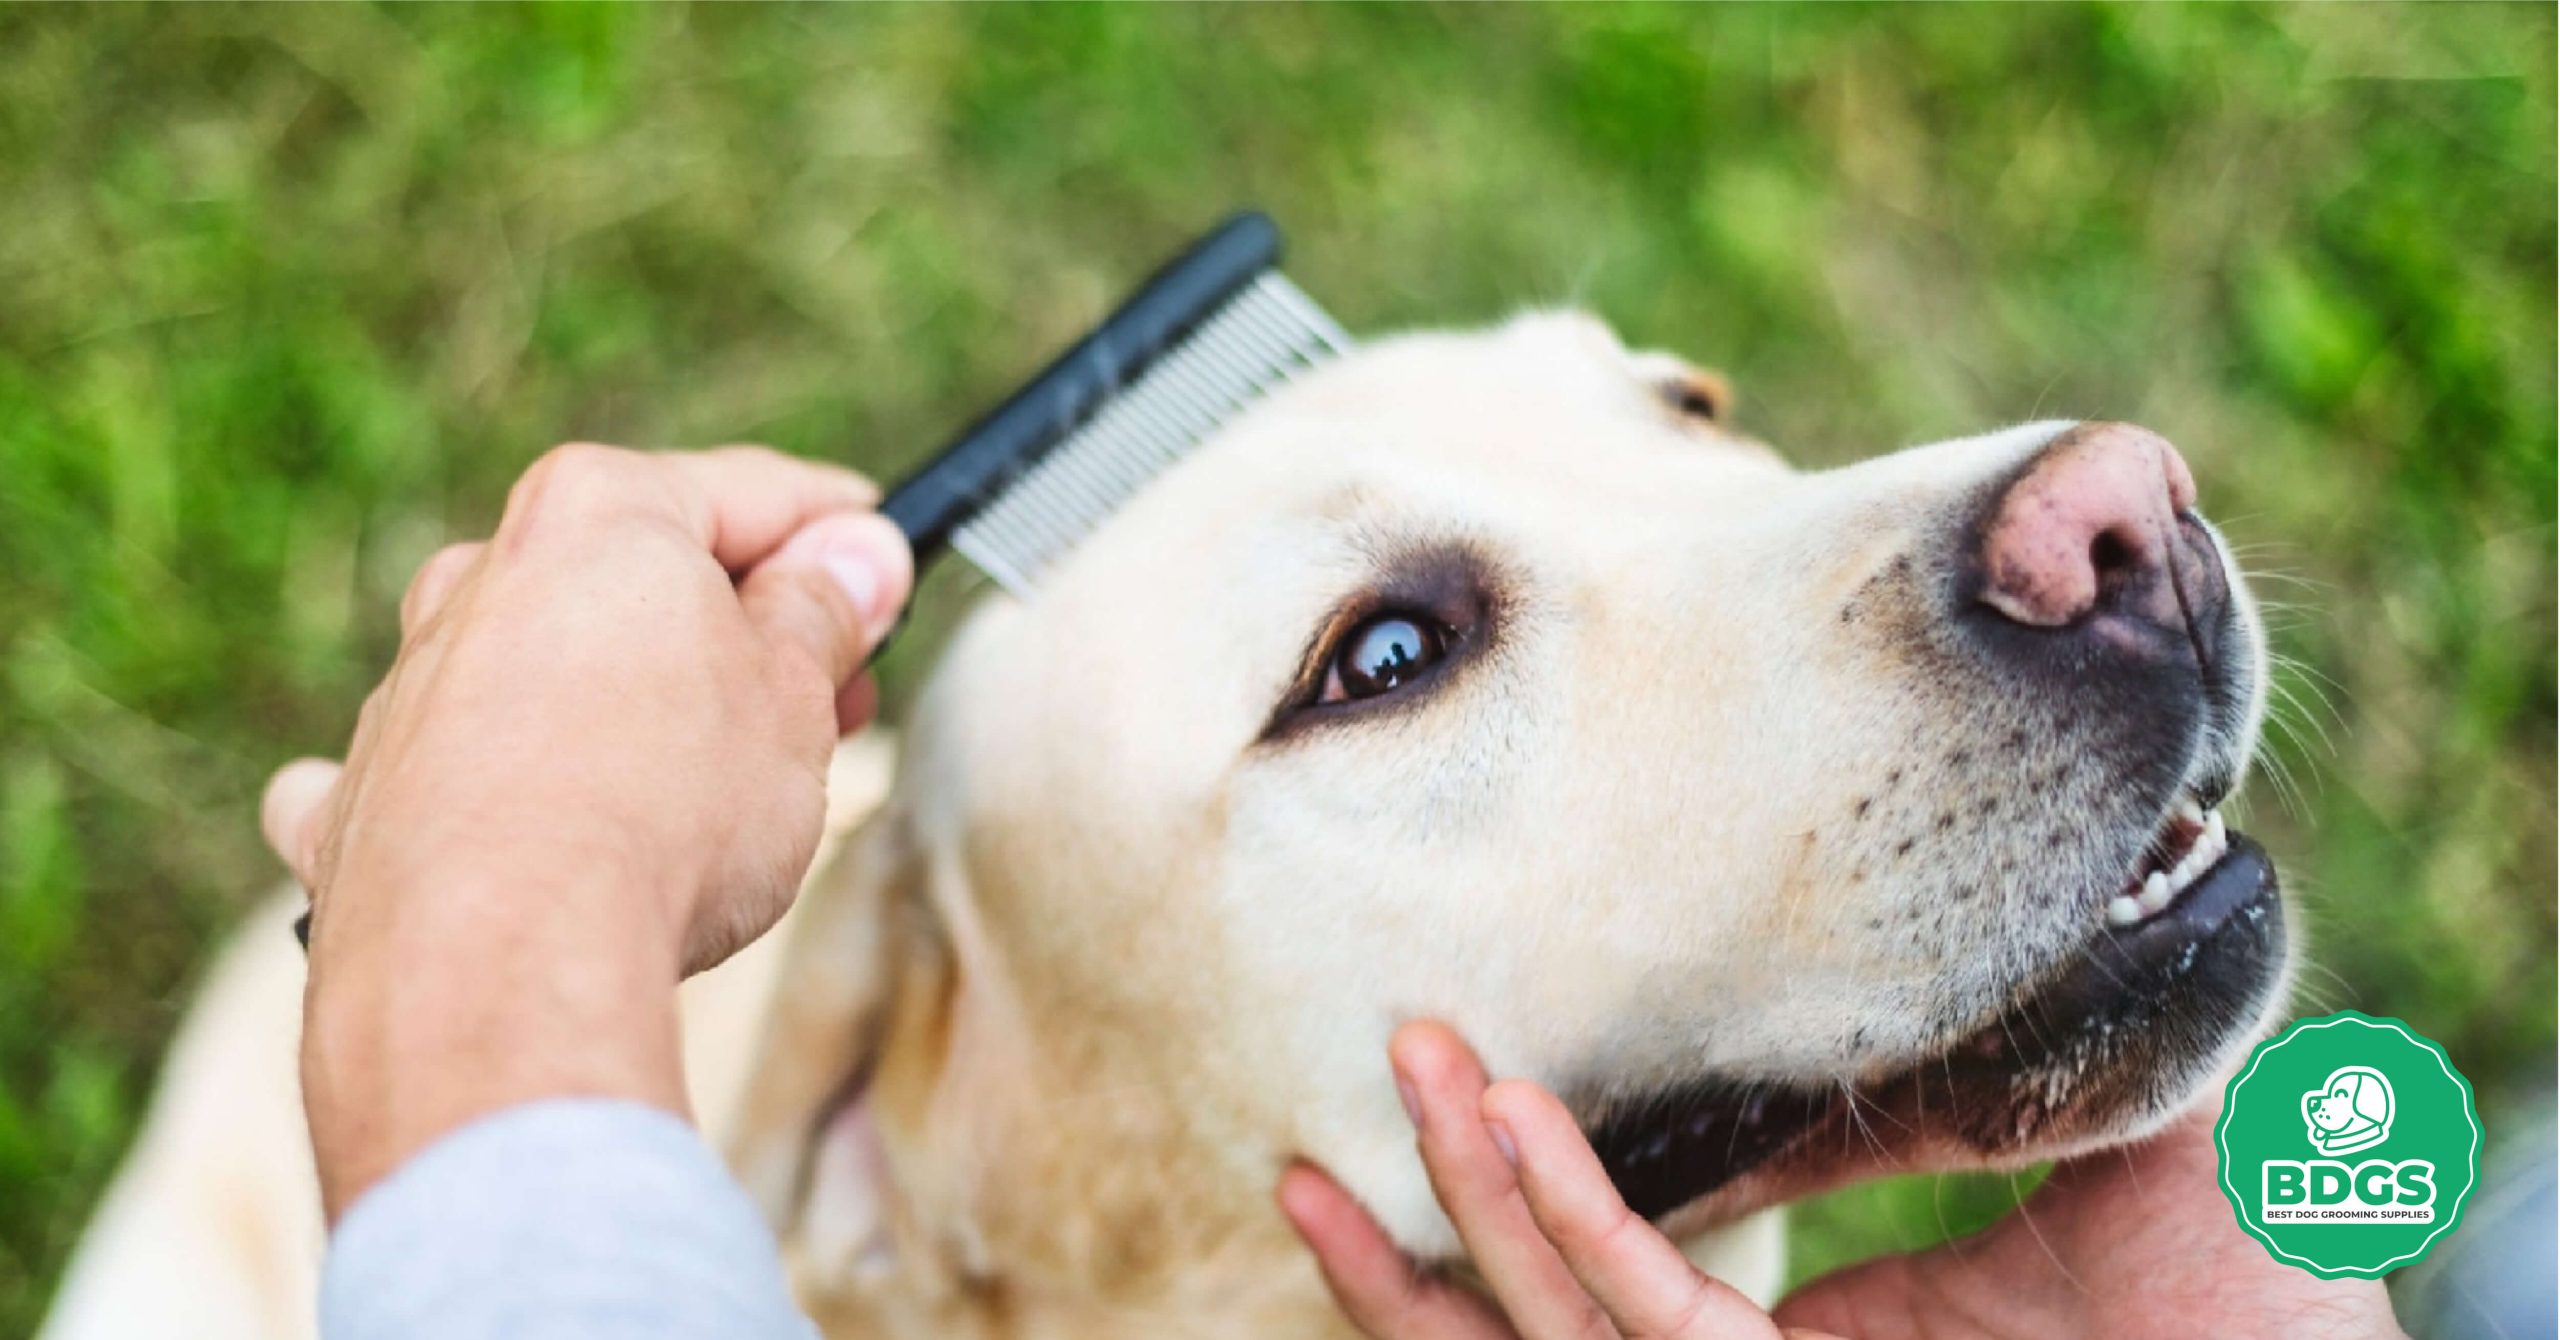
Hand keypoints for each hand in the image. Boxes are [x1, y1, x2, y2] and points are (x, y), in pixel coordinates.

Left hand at [262, 443, 912, 1215]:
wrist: (497, 967)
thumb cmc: (664, 812)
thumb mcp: (794, 698)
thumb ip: (823, 611)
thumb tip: (854, 555)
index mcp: (596, 515)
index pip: (753, 494)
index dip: (839, 535)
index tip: (884, 568)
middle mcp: (481, 575)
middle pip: (640, 577)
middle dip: (738, 632)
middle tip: (827, 703)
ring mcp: (408, 686)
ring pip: (545, 665)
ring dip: (628, 702)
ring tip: (707, 792)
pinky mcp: (361, 798)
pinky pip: (446, 763)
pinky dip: (498, 781)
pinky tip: (534, 832)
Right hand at [1281, 1022, 2402, 1339]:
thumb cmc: (2255, 1324)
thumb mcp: (2140, 1159)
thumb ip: (2069, 1052)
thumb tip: (2082, 886)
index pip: (1636, 1270)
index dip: (1538, 1183)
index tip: (1481, 1066)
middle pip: (1547, 1307)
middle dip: (1451, 1183)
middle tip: (1396, 1043)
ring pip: (1555, 1324)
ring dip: (1461, 1201)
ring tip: (1408, 1072)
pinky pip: (1642, 1331)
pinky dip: (1567, 1230)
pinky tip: (1507, 1129)